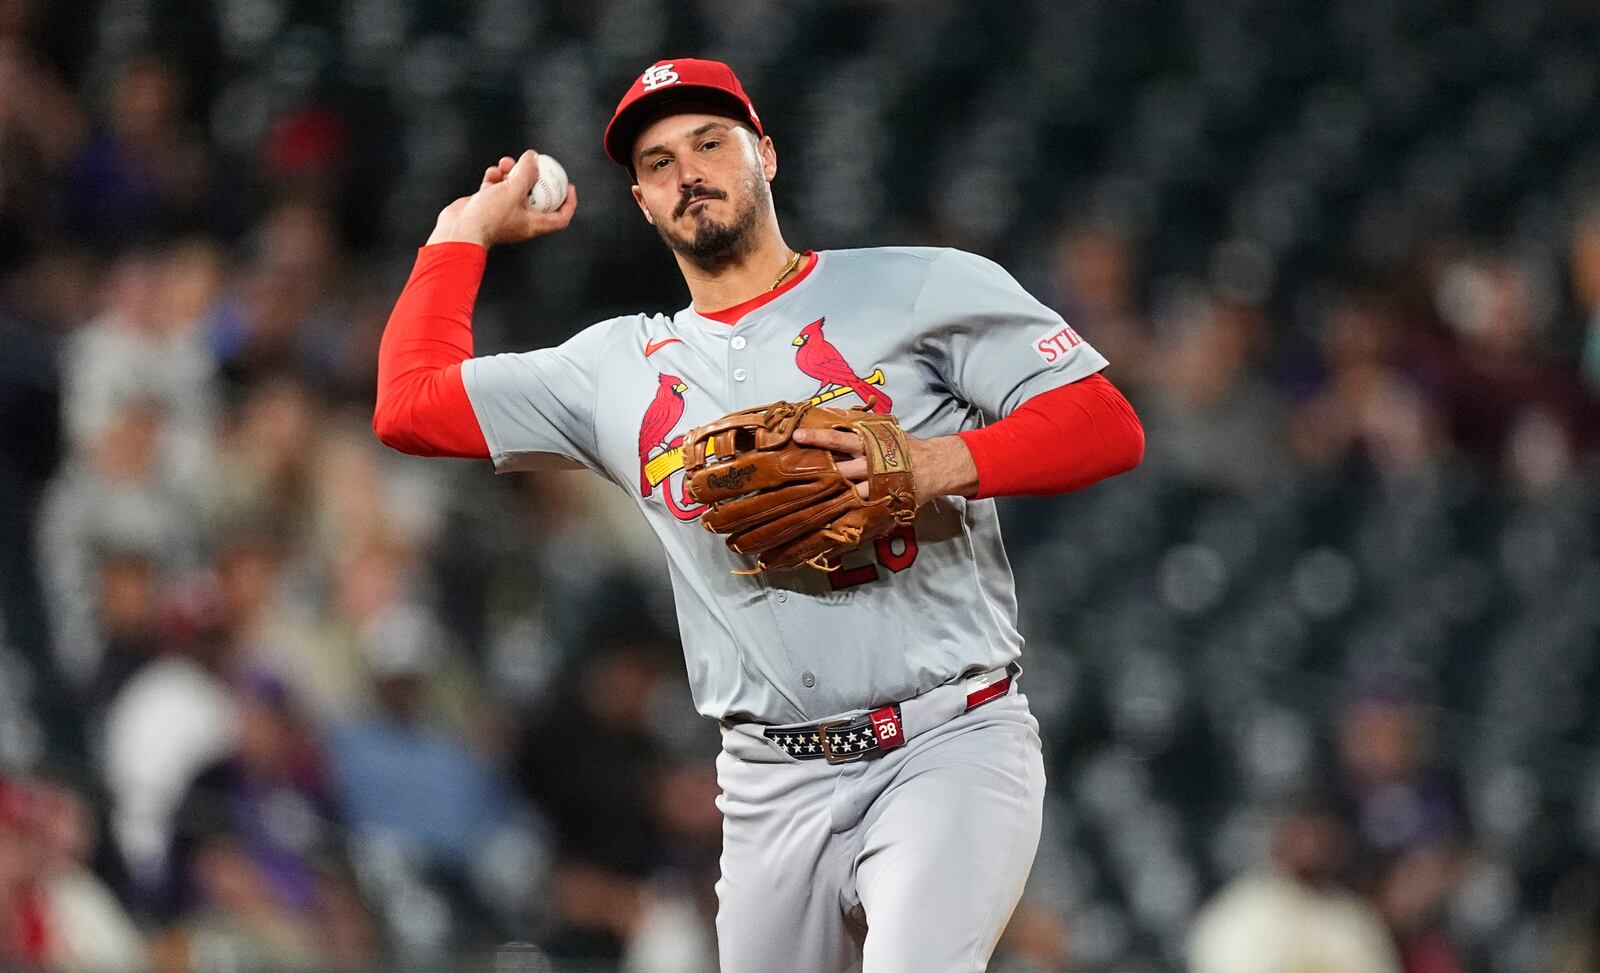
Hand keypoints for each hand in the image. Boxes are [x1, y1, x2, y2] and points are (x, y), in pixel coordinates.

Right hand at [427, 150, 576, 247]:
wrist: (460, 229)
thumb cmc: (488, 216)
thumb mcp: (513, 190)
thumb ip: (526, 172)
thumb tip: (533, 157)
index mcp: (533, 224)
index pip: (560, 218)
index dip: (569, 203)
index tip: (569, 186)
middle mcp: (521, 220)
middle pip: (535, 196)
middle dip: (532, 177)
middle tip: (529, 163)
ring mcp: (503, 213)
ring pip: (513, 189)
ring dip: (511, 173)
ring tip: (505, 163)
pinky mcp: (488, 206)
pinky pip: (496, 188)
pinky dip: (495, 178)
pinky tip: (492, 172)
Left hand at [792, 427, 977, 505]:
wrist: (934, 467)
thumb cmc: (903, 447)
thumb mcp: (883, 430)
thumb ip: (859, 425)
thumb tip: (831, 414)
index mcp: (870, 443)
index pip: (840, 438)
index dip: (818, 437)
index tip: (797, 436)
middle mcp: (870, 464)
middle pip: (840, 467)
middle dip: (818, 468)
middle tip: (793, 469)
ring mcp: (876, 485)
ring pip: (849, 490)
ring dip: (829, 493)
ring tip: (803, 498)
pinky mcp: (882, 501)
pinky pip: (861, 508)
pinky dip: (845, 513)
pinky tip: (826, 518)